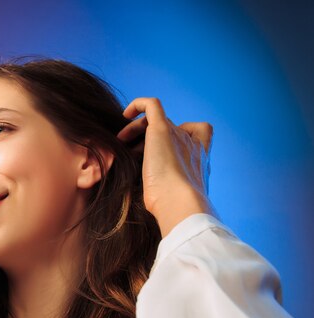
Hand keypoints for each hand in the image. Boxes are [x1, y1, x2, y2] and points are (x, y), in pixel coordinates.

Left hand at [117, 97, 214, 236]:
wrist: (179, 203)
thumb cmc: (173, 208)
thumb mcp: (171, 198)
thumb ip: (164, 190)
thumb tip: (149, 200)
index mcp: (198, 159)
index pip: (198, 134)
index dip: (181, 135)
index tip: (162, 151)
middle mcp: (191, 143)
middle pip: (170, 127)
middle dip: (150, 137)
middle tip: (132, 151)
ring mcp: (177, 135)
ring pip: (156, 120)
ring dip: (137, 128)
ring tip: (123, 141)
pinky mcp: (162, 130)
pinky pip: (151, 105)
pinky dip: (137, 104)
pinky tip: (124, 115)